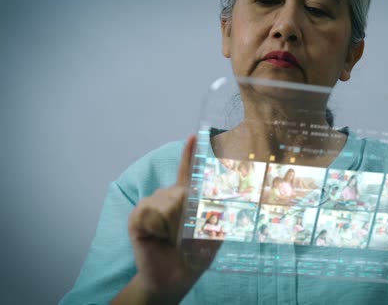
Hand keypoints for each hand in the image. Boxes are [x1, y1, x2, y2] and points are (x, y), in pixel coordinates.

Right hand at [115, 135, 217, 303]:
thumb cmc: (194, 255)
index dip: (191, 153)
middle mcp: (167, 196)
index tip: (193, 135)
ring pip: (168, 201)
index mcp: (186, 198)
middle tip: (185, 237)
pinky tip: (157, 237)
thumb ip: (218, 210)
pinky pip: (152, 212)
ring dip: (175, 225)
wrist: (174, 278)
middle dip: (189, 215)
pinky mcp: (137, 217)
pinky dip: (159, 227)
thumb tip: (223, 192)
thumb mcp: (215, 232)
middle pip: (182, 191)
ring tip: (171, 239)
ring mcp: (151, 204)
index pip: (188, 172)